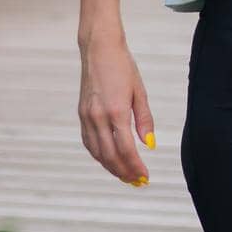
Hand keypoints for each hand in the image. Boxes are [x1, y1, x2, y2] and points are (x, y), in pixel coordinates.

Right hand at [78, 34, 155, 186]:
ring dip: (111, 167)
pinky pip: (89, 142)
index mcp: (116, 111)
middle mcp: (98, 117)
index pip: (126, 149)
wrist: (99, 49)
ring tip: (125, 175)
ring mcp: (87, 116)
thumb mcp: (140, 91)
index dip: (135, 166)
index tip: (145, 177)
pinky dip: (99, 155)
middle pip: (110, 155)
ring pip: (97, 152)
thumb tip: (150, 144)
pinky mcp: (81, 114)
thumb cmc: (123, 67)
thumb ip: (144, 120)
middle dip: (124, 172)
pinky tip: (109, 159)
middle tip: (137, 182)